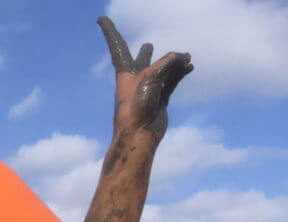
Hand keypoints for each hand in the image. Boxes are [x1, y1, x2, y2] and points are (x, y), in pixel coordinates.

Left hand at [98, 16, 192, 138]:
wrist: (139, 134)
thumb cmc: (136, 106)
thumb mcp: (150, 77)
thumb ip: (167, 62)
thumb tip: (184, 58)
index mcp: (125, 72)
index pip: (117, 46)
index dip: (109, 31)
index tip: (100, 19)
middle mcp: (136, 79)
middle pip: (141, 61)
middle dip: (145, 53)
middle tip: (148, 45)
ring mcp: (148, 89)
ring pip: (163, 70)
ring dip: (174, 62)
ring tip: (186, 56)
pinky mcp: (160, 98)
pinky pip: (173, 81)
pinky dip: (181, 72)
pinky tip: (189, 66)